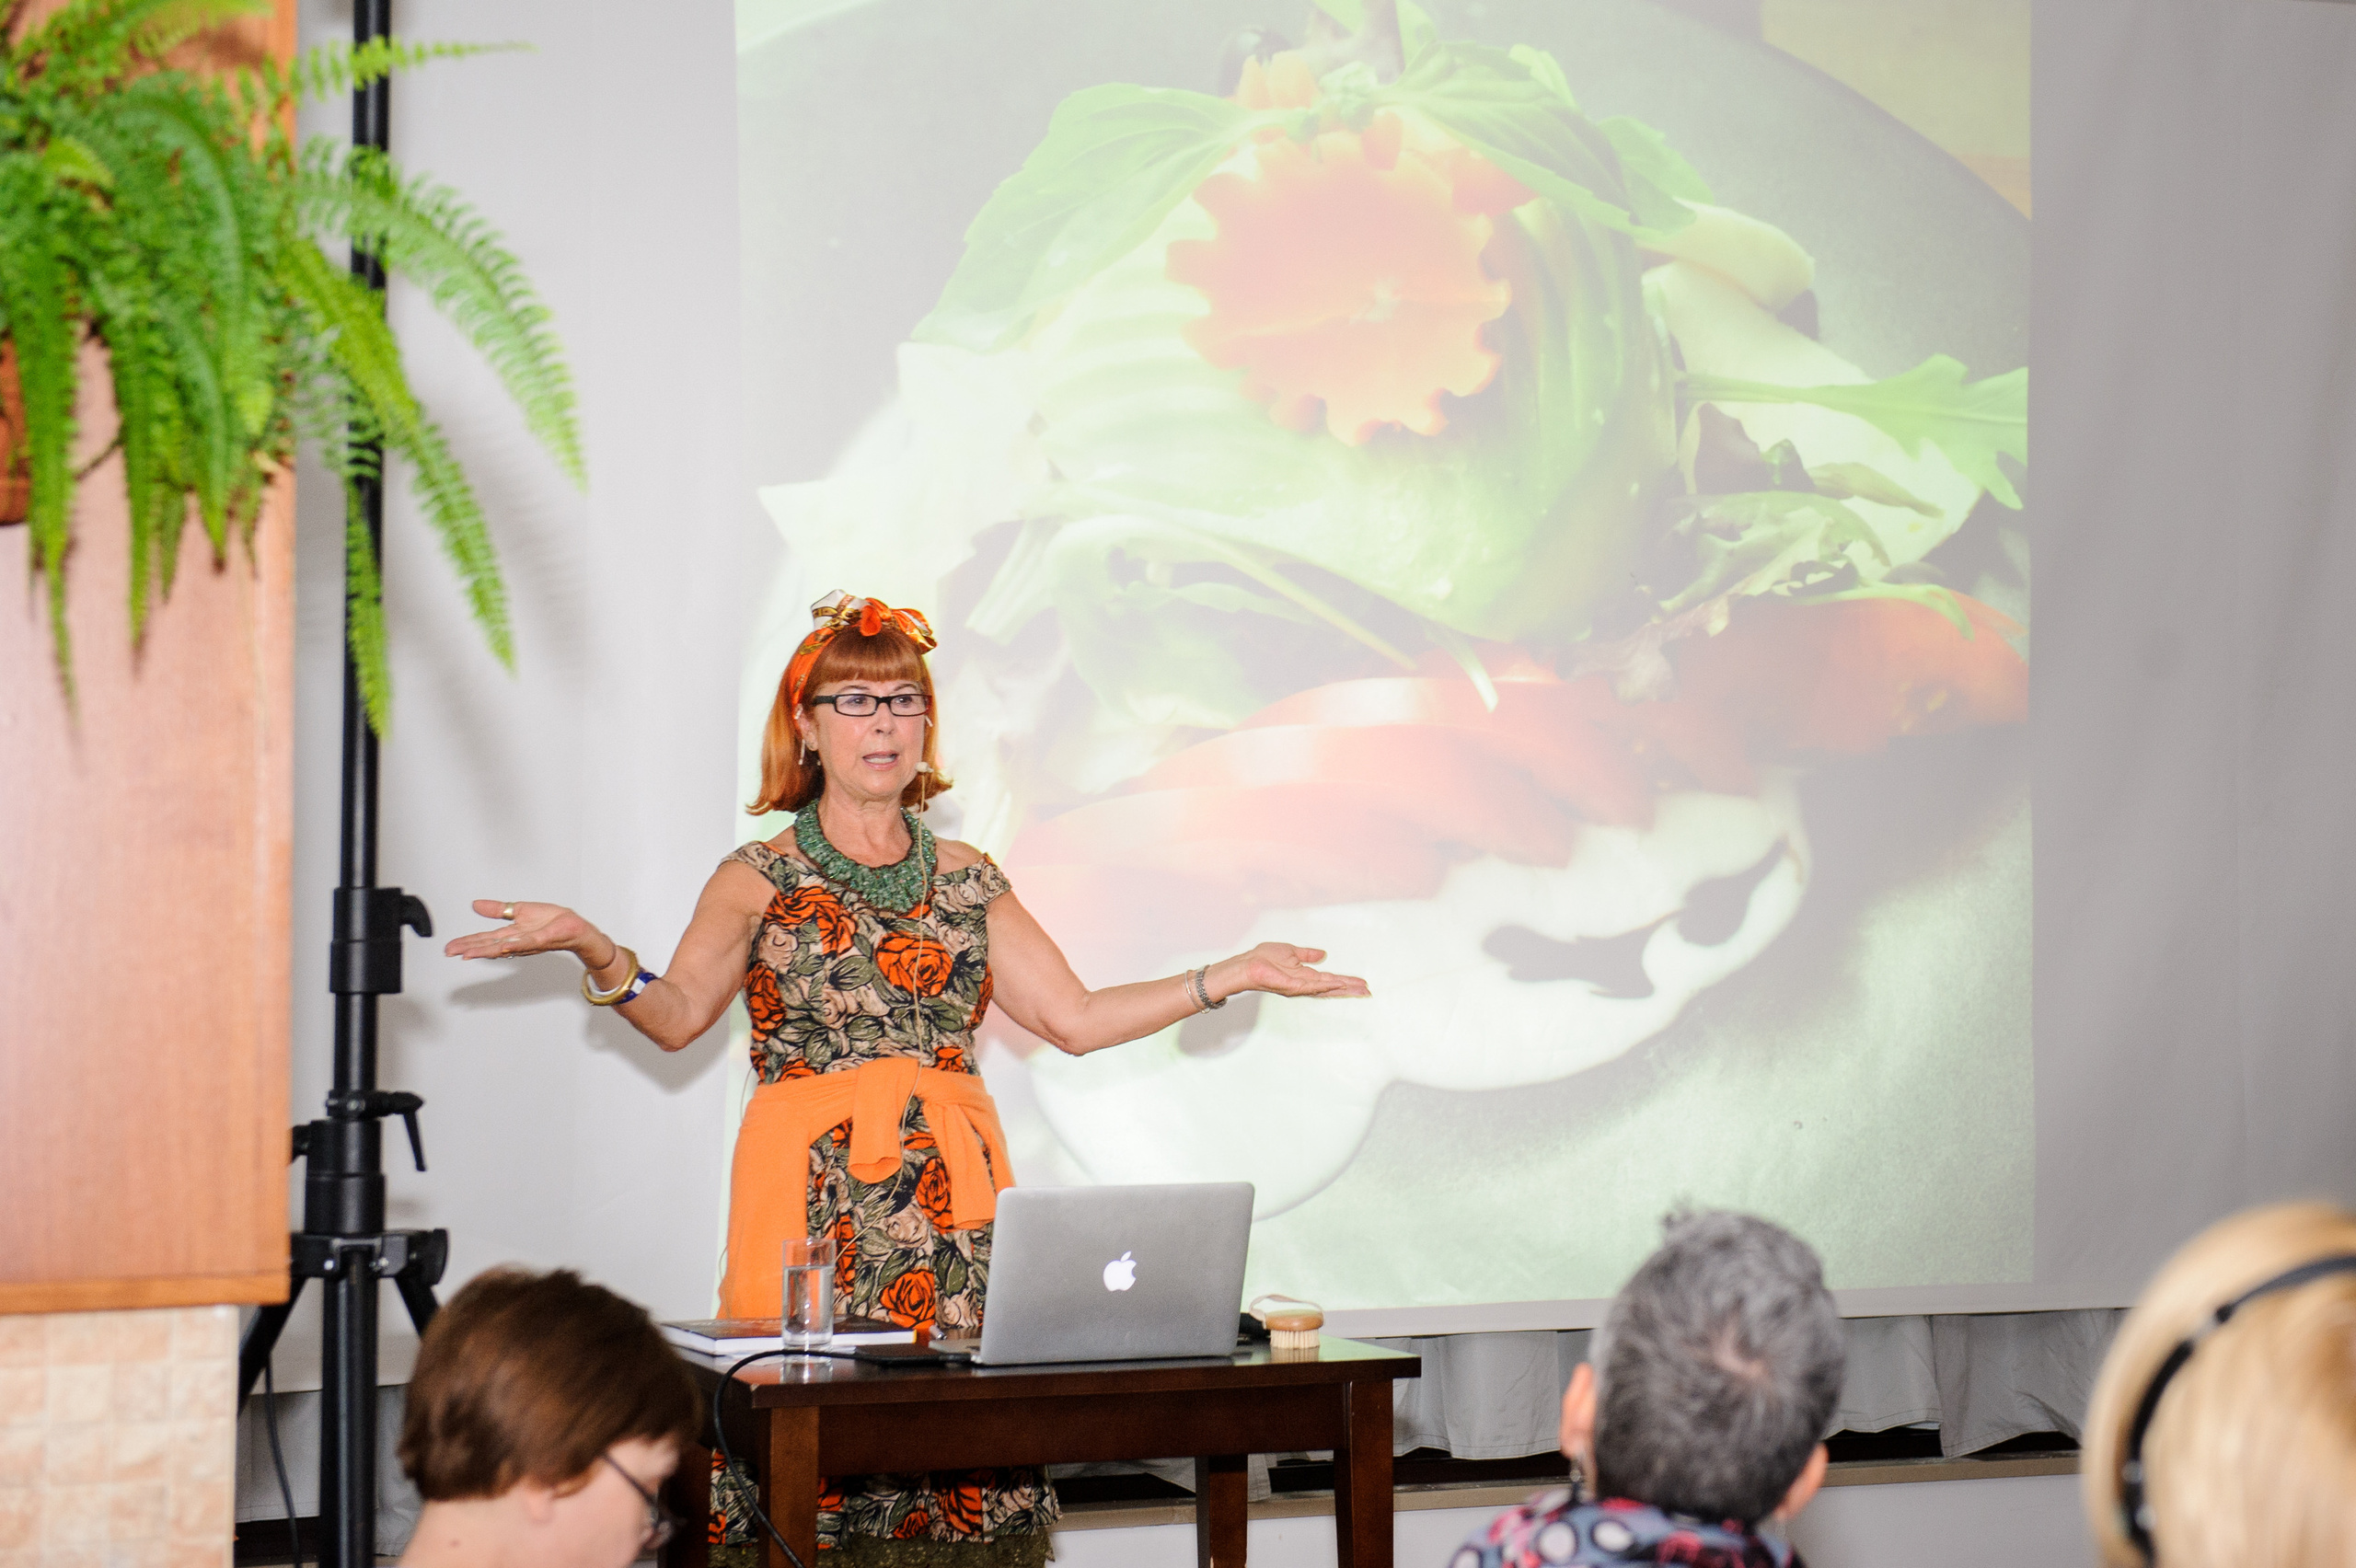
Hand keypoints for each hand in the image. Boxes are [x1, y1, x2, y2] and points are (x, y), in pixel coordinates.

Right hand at [443, 899, 606, 965]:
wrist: (573, 926)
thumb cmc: (551, 921)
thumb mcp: (518, 910)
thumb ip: (496, 909)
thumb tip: (475, 904)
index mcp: (510, 933)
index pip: (483, 939)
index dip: (466, 942)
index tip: (450, 947)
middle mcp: (515, 941)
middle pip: (487, 946)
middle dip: (468, 949)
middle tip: (450, 952)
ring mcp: (527, 942)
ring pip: (502, 948)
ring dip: (484, 951)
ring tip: (467, 954)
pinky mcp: (540, 939)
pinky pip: (524, 943)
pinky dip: (512, 946)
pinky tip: (501, 947)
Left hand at [1215, 943, 1369, 1000]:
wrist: (1247, 964)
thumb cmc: (1263, 959)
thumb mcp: (1291, 952)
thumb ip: (1307, 955)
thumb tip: (1323, 954)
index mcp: (1305, 976)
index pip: (1330, 980)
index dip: (1346, 982)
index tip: (1362, 983)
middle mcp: (1305, 984)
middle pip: (1333, 988)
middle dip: (1350, 990)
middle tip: (1368, 992)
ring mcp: (1299, 987)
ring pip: (1326, 989)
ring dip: (1343, 989)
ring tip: (1360, 990)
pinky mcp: (1292, 986)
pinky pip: (1312, 986)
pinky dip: (1326, 986)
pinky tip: (1338, 985)